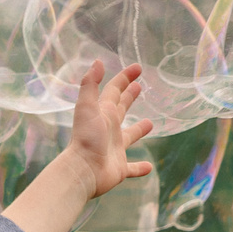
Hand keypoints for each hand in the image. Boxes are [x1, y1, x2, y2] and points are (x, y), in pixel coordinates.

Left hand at [63, 61, 153, 198]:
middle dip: (129, 97)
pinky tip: (149, 167)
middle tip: (139, 87)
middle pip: (121, 109)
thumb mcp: (87, 107)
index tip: (138, 68)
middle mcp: (109, 130)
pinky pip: (132, 168)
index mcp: (103, 113)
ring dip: (138, 130)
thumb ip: (91, 84)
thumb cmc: (85, 138)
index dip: (125, 78)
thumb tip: (98, 61)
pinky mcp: (119, 168)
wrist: (82, 170)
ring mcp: (114, 149)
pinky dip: (140, 167)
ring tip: (149, 123)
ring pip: (129, 137)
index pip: (114, 91)